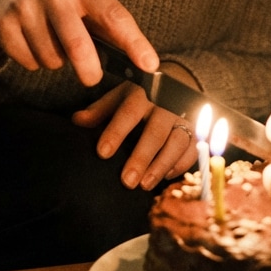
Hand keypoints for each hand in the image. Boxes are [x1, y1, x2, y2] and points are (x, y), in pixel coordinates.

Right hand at [0, 0, 158, 85]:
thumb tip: (138, 60)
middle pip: (79, 46)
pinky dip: (32, 60)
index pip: (113, 14)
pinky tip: (27, 39)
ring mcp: (24, 5)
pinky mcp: (2, 23)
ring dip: (54, 60)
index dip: (134, 42)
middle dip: (89, 71)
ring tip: (47, 39)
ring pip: (52, 60)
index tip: (150, 65)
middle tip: (91, 76)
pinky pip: (28, 63)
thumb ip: (102, 21)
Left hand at [72, 81, 197, 190]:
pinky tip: (164, 178)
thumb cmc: (138, 98)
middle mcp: (165, 105)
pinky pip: (192, 151)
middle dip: (141, 157)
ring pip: (176, 143)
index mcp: (142, 94)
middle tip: (126, 182)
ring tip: (144, 185)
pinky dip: (179, 165)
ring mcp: (183, 118)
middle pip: (155, 132)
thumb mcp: (117, 98)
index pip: (128, 113)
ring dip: (161, 165)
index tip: (102, 153)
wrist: (174, 85)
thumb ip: (98, 111)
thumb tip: (76, 121)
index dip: (116, 132)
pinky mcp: (195, 132)